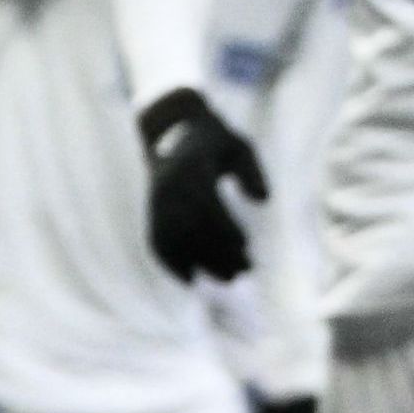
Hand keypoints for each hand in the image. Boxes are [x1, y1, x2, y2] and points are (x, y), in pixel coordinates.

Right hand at [136, 91, 268, 281]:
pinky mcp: (150, 212)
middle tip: (246, 270)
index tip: (247, 247)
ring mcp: (155, 200)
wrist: (176, 132)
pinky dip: (171, 262)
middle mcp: (167, 186)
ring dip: (200, 262)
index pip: (206, 204)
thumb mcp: (240, 147)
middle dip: (217, 251)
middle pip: (190, 227)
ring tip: (230, 278)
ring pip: (173, 239)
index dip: (225, 228)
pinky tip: (192, 281)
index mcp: (189, 168)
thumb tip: (263, 199)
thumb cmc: (218, 142)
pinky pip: (156, 241)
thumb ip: (253, 171)